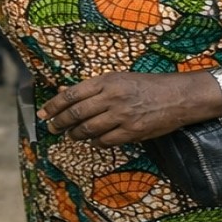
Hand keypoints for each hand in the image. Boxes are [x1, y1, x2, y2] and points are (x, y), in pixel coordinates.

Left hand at [37, 72, 208, 144]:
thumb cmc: (147, 85)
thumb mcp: (118, 78)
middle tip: (52, 127)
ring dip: (75, 134)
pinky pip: (105, 141)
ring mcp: (122, 116)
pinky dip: (95, 142)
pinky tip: (92, 141)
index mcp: (107, 81)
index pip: (72, 94)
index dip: (54, 105)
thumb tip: (63, 92)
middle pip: (76, 113)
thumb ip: (92, 87)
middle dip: (60, 122)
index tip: (43, 113)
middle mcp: (112, 97)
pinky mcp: (132, 132)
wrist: (177, 96)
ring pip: (88, 129)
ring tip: (70, 135)